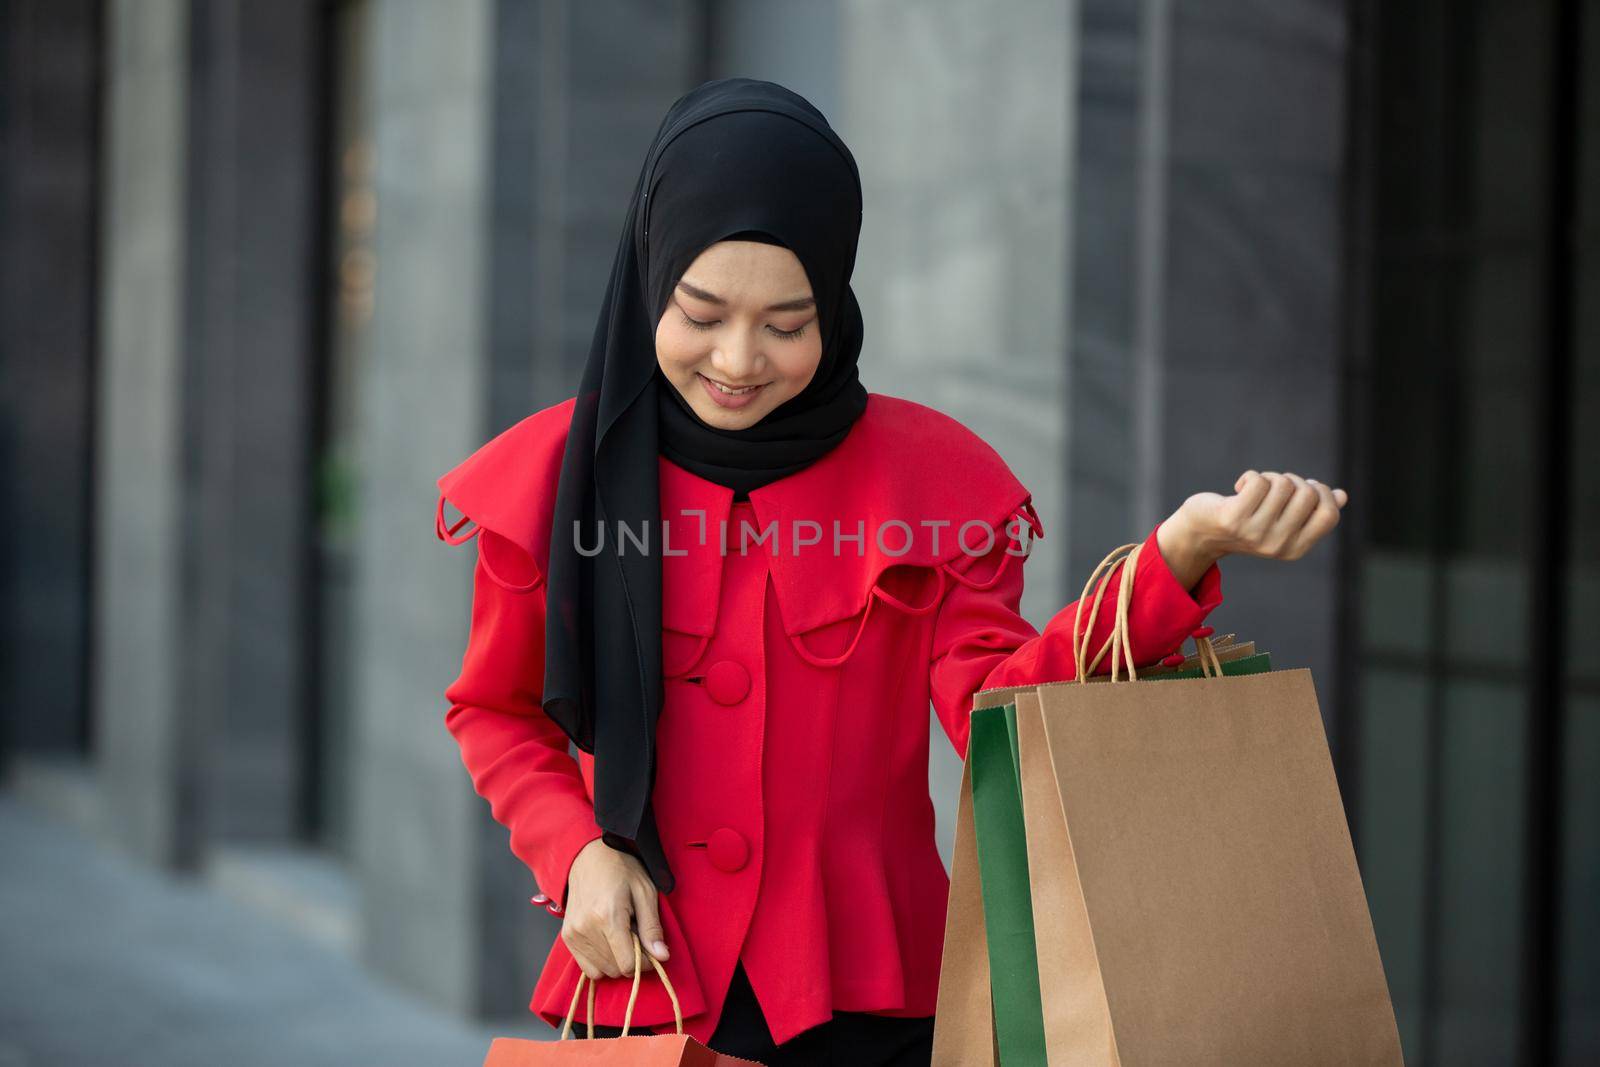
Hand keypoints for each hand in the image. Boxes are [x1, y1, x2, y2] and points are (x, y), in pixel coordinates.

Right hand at [560, 837, 669, 978]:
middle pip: (615, 969)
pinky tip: (608, 941)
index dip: (644, 961)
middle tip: (635, 935)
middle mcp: (586, 928)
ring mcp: (573, 934)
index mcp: (607, 916)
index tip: (650, 948)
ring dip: (616, 960)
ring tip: (621, 935)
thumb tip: (662, 957)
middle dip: (631, 959)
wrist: (589, 856)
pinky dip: (601, 961)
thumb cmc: (622, 869)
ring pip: (601, 971)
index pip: (628, 964)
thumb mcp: (645, 892)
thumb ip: (652, 928)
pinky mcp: (567, 937)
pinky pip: (587, 967)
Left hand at [1171, 470, 1348, 565]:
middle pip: (1308, 493)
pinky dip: (1251, 476)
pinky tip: (1239, 487)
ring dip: (1269, 477)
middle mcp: (1277, 545)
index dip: (1322, 493)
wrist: (1201, 533)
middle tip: (1273, 488)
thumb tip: (1342, 496)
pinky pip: (1259, 481)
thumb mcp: (1281, 521)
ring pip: (1283, 484)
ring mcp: (1255, 533)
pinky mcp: (1233, 518)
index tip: (1303, 488)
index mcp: (1295, 549)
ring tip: (1256, 490)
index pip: (1329, 514)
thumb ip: (1310, 511)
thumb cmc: (1246, 521)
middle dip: (1293, 481)